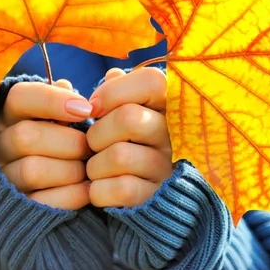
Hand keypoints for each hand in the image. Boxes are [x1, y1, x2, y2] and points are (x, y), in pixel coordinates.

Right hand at [0, 80, 92, 209]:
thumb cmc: (76, 137)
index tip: (87, 109)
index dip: (53, 101)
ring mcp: (8, 176)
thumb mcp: (73, 115)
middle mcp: (2, 144)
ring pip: (32, 170)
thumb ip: (73, 99)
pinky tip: (88, 187)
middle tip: (92, 146)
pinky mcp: (22, 204)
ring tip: (90, 167)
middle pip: (25, 136)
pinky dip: (74, 194)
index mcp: (13, 114)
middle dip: (70, 142)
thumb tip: (66, 85)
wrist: (78, 180)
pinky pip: (44, 201)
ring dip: (72, 169)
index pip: (21, 97)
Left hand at [86, 68, 171, 207]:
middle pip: (128, 118)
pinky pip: (121, 189)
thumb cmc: (127, 143)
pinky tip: (101, 188)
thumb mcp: (125, 111)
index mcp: (170, 106)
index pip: (151, 81)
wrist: (140, 193)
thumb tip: (112, 74)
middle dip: (97, 133)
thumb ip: (118, 90)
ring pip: (119, 156)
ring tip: (97, 168)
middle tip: (94, 144)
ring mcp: (168, 165)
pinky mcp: (157, 195)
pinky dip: (99, 191)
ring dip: (94, 166)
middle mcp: (175, 133)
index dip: (114, 92)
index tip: (94, 108)